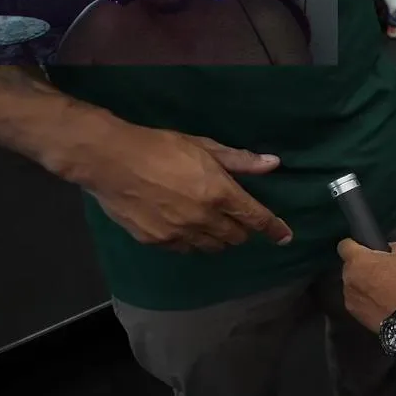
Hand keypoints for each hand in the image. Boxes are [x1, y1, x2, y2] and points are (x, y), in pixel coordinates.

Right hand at [75, 123, 292, 252]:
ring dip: (218, 238)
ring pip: (212, 247)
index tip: (285, 237)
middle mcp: (204, 219)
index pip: (256, 218)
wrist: (111, 160)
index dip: (274, 229)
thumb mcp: (204, 147)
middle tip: (234, 215)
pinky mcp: (157, 241)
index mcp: (220, 193)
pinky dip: (192, 242)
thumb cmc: (161, 147)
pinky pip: (186, 249)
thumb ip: (240, 161)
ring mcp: (179, 234)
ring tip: (210, 222)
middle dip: (241, 228)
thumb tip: (273, 164)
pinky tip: (185, 227)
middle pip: (236, 237)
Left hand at [338, 239, 395, 332]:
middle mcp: (347, 276)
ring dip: (361, 282)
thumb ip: (394, 247)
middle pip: (349, 266)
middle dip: (361, 266)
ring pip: (352, 283)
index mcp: (358, 260)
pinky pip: (355, 298)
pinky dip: (363, 298)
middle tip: (379, 269)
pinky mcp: (352, 311)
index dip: (354, 245)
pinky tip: (377, 302)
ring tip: (379, 289)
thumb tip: (388, 248)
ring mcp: (348, 295)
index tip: (365, 249)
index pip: (344, 245)